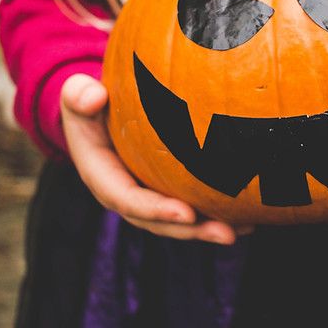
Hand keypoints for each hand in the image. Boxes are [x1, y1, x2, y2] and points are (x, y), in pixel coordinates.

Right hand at [60, 74, 250, 243]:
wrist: (97, 111)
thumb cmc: (89, 102)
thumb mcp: (76, 95)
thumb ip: (78, 96)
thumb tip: (93, 96)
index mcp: (103, 178)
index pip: (128, 200)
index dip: (155, 210)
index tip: (186, 214)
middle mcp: (126, 194)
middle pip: (159, 221)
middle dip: (192, 231)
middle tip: (226, 232)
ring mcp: (147, 194)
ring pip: (179, 219)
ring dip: (211, 227)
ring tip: (246, 229)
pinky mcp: (165, 189)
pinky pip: (191, 203)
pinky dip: (218, 209)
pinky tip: (250, 211)